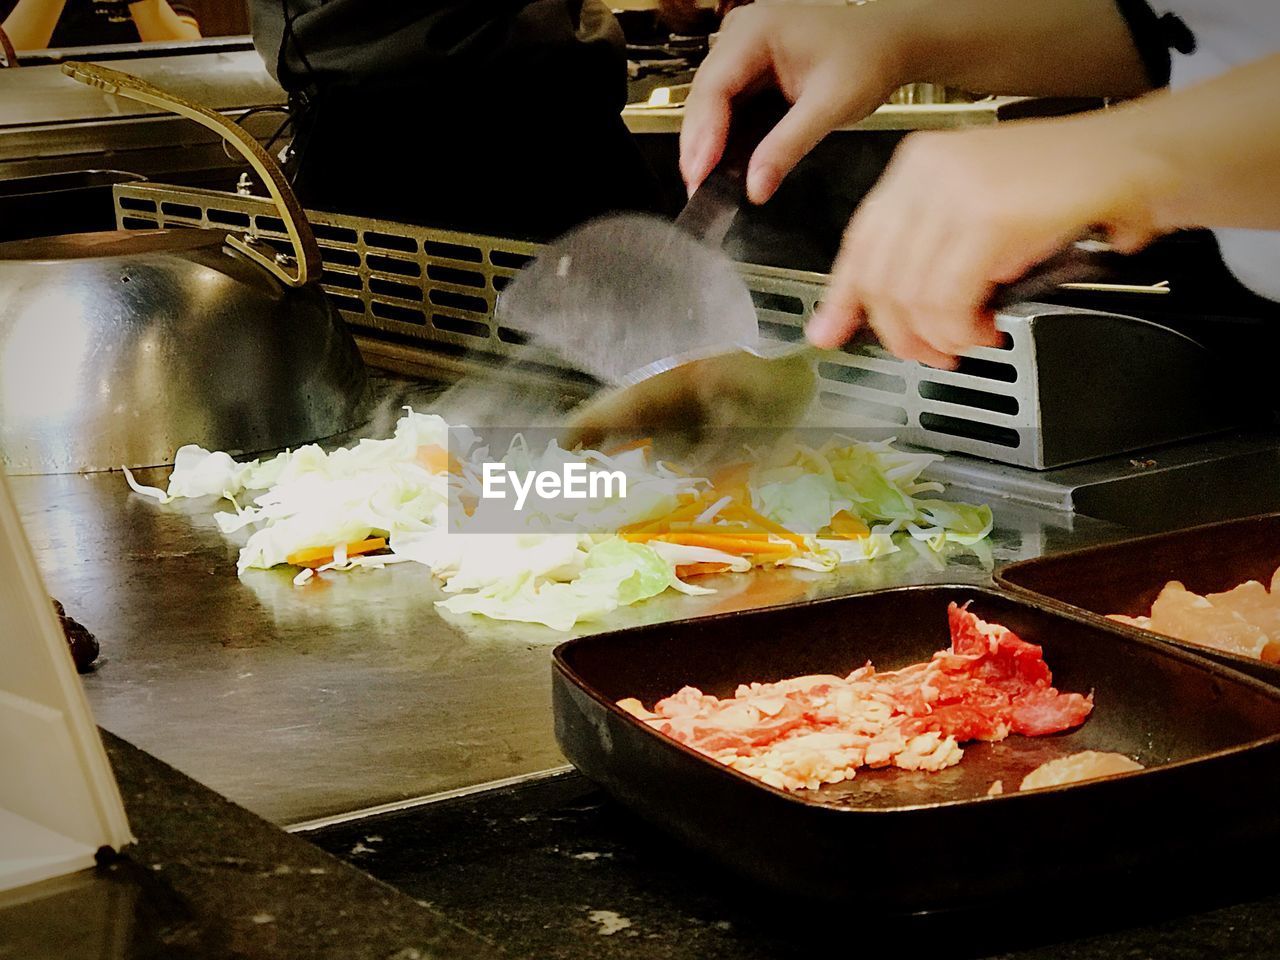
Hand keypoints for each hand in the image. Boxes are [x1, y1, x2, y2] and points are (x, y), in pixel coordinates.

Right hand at [680, 4, 905, 202]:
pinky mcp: (751, 68)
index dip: (702, 134)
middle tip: (696, 186)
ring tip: (704, 180)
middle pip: (704, 95)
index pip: (715, 86)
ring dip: (707, 142)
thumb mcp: (829, 107)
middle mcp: (743, 33)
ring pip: (710, 102)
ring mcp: (744, 49)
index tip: (698, 172)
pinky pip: (726, 104)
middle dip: (698, 143)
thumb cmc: (868, 58)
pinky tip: (722, 163)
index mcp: (758, 31)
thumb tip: (755, 187)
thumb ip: (788, 148)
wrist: (891, 44)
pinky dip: (723, 135)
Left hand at [805, 117, 1170, 366]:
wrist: (1128, 160)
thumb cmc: (1062, 189)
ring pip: (910, 294)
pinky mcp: (987, 218)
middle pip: (879, 275)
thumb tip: (883, 310)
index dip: (842, 296)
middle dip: (898, 331)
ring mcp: (954, 192)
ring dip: (937, 335)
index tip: (828, 332)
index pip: (859, 241)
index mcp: (915, 165)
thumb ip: (926, 250)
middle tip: (927, 353)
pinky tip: (983, 328)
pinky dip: (961, 328)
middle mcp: (925, 173)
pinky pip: (948, 298)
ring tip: (966, 341)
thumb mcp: (976, 211)